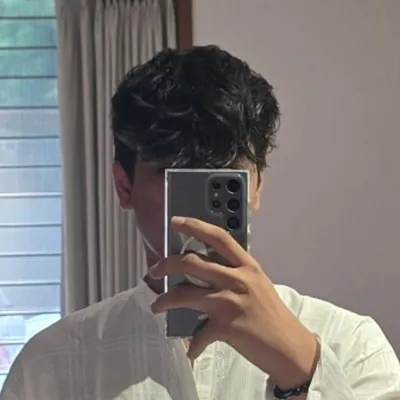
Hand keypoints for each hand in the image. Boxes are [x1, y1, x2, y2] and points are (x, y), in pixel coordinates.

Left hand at [149, 216, 318, 388]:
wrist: (290, 347)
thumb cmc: (273, 314)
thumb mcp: (257, 284)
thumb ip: (234, 273)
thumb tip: (204, 271)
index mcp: (247, 266)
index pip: (219, 237)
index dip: (195, 226)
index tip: (176, 221)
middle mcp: (238, 280)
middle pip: (193, 263)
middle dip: (167, 265)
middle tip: (155, 270)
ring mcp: (230, 303)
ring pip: (185, 294)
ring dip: (165, 301)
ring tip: (157, 306)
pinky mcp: (225, 327)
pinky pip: (198, 334)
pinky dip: (192, 343)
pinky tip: (190, 349)